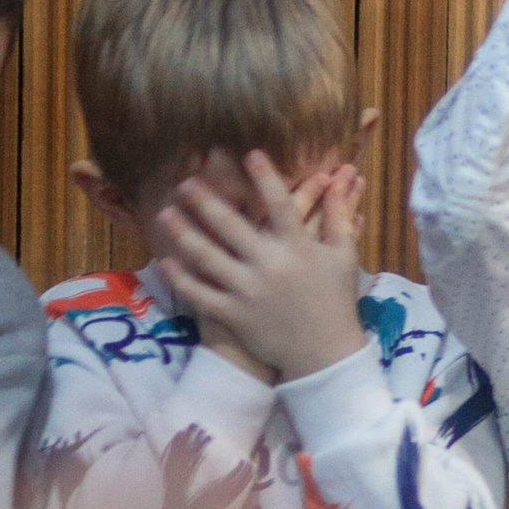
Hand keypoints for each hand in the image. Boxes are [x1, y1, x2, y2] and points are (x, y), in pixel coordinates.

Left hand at [155, 153, 366, 383]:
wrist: (324, 354)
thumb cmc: (336, 299)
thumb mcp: (343, 257)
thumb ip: (340, 216)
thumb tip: (344, 179)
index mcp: (300, 250)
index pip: (283, 207)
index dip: (266, 179)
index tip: (249, 154)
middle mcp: (271, 267)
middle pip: (232, 228)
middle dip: (207, 203)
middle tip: (185, 183)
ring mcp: (249, 293)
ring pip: (208, 259)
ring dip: (184, 235)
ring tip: (165, 215)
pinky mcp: (234, 315)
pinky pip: (201, 294)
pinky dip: (181, 279)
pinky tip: (165, 261)